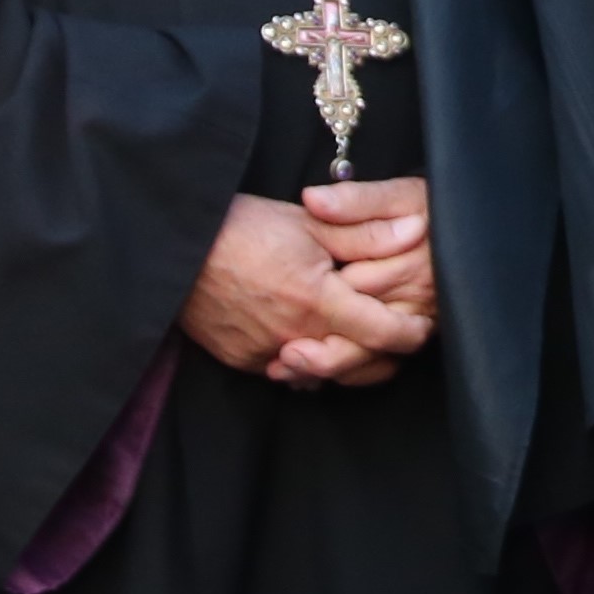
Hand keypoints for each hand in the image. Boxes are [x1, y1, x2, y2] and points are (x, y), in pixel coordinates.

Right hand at [179, 177, 438, 387]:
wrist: (172, 246)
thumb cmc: (241, 226)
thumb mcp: (308, 221)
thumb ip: (364, 234)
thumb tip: (414, 233)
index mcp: (316, 299)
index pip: (383, 333)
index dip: (410, 333)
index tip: (422, 325)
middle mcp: (294, 336)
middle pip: (358, 364)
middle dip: (383, 354)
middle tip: (397, 336)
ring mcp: (265, 354)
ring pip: (323, 373)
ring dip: (343, 360)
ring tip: (355, 336)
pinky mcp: (242, 361)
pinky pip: (288, 372)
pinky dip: (305, 361)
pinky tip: (311, 339)